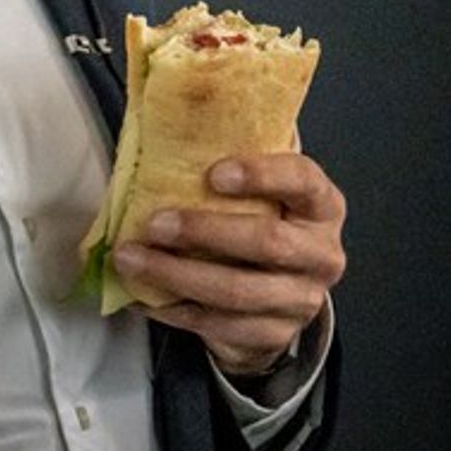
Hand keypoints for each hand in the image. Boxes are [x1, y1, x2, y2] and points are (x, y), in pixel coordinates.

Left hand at [111, 153, 345, 375]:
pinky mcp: (274, 334)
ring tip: (128, 258)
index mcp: (321, 207)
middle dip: (203, 231)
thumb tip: (154, 116)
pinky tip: (136, 293)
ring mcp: (302, 299)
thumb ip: (226, 161)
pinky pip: (217, 324)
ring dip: (174, 275)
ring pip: (237, 292)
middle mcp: (321, 254)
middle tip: (153, 223)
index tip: (213, 173)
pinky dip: (169, 308)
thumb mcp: (257, 191)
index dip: (262, 175)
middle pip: (268, 242)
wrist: (280, 294)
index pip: (303, 182)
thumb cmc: (257, 221)